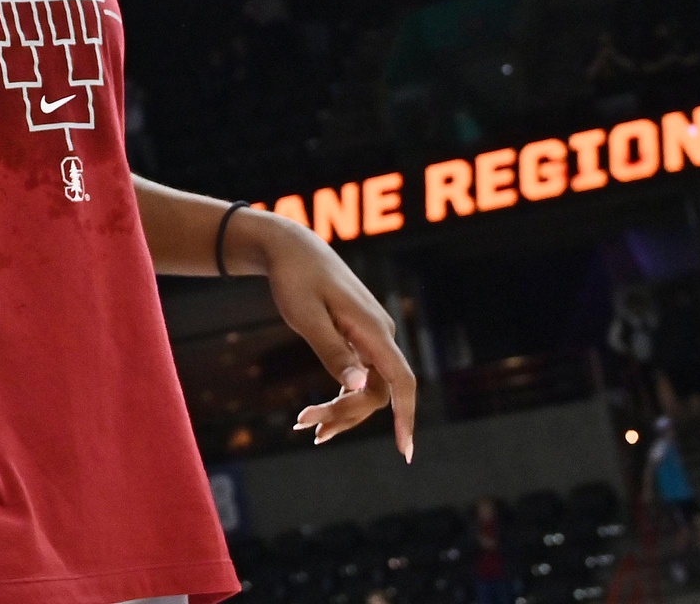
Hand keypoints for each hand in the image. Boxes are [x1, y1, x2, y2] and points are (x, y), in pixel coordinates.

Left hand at [246, 213, 417, 459]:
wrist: (292, 248)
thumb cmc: (295, 279)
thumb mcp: (306, 317)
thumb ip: (333, 351)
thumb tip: (361, 385)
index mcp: (372, 330)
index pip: (402, 381)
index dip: (407, 416)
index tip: (406, 450)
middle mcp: (380, 335)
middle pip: (378, 391)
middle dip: (347, 415)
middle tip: (308, 429)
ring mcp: (371, 337)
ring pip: (368, 387)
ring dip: (343, 410)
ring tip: (307, 428)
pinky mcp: (359, 338)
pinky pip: (359, 376)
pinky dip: (342, 395)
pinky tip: (317, 413)